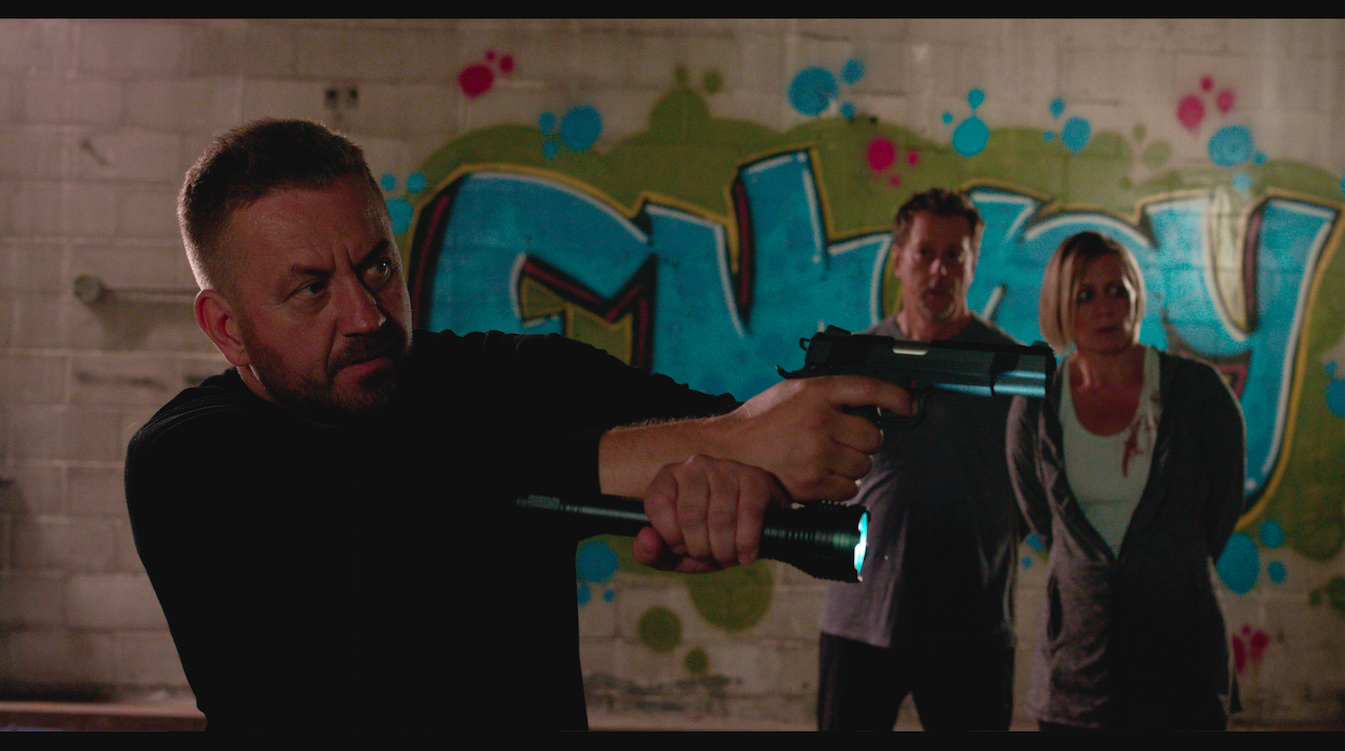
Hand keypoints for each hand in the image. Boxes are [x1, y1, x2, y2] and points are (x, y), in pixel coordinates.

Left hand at [632, 455, 788, 573]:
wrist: (755, 530)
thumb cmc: (709, 539)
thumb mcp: (675, 553)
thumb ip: (650, 552)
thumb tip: (645, 538)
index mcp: (668, 477)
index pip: (657, 504)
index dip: (671, 537)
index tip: (683, 547)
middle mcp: (695, 466)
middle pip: (690, 516)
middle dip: (700, 550)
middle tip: (710, 556)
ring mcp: (726, 468)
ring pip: (720, 519)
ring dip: (725, 550)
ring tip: (728, 556)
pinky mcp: (755, 478)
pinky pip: (749, 514)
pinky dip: (747, 544)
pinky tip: (746, 555)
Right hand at [710, 375, 912, 500]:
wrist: (731, 445)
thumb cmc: (765, 417)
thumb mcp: (798, 390)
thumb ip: (832, 395)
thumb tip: (873, 407)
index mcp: (817, 392)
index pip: (870, 389)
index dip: (896, 398)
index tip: (907, 407)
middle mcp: (819, 420)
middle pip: (872, 437)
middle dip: (863, 441)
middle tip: (842, 440)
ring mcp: (816, 454)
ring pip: (864, 465)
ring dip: (853, 464)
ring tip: (828, 457)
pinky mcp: (811, 483)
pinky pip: (849, 488)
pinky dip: (841, 485)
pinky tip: (821, 473)